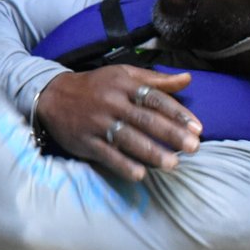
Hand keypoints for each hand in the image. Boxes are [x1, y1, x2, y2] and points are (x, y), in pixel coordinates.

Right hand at [34, 66, 202, 181]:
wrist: (52, 95)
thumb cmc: (95, 86)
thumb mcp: (123, 74)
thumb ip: (156, 79)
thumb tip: (188, 79)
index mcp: (123, 84)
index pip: (155, 98)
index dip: (178, 113)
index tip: (198, 128)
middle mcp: (111, 102)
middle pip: (145, 119)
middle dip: (171, 134)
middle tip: (194, 147)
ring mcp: (96, 122)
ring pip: (128, 139)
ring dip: (152, 153)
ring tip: (173, 164)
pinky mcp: (84, 140)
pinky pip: (106, 154)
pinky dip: (123, 165)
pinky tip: (140, 174)